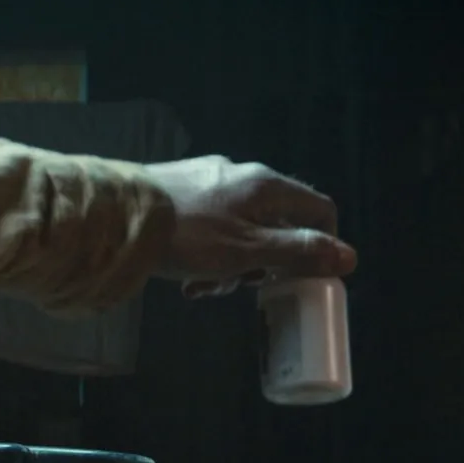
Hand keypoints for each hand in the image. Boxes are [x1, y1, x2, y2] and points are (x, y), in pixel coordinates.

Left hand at [141, 156, 356, 298]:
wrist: (115, 215)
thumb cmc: (188, 236)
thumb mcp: (248, 252)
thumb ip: (298, 253)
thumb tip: (348, 256)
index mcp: (266, 186)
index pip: (318, 209)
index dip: (322, 244)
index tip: (303, 275)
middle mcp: (242, 175)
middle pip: (277, 223)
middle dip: (265, 262)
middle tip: (243, 286)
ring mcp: (209, 180)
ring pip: (241, 229)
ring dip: (232, 264)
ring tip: (204, 287)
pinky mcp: (181, 191)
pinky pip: (210, 226)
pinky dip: (207, 253)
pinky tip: (185, 276)